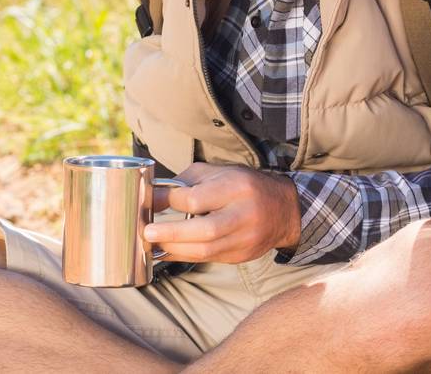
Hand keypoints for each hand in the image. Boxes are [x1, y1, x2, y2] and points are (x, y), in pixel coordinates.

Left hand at [142, 163, 300, 263]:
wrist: (283, 210)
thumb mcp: (219, 172)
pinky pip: (209, 259)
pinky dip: (185, 256)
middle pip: (205, 229)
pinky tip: (167, 252)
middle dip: (172, 233)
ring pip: (207, 250)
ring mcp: (245, 239)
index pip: (197, 198)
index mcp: (237, 187)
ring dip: (174, 249)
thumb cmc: (244, 186)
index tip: (151, 201)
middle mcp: (244, 214)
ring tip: (151, 245)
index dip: (170, 201)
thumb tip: (155, 196)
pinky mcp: (242, 255)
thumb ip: (187, 181)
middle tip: (147, 232)